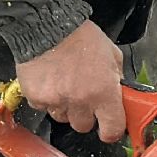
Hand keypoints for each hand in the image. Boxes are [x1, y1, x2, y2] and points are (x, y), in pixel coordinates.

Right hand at [14, 20, 125, 141]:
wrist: (47, 26)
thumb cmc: (80, 36)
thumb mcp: (111, 53)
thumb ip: (116, 77)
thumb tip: (119, 92)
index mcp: (103, 92)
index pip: (112, 129)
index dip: (112, 130)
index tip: (110, 128)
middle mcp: (80, 101)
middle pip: (84, 126)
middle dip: (86, 115)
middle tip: (84, 96)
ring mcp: (57, 101)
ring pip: (63, 118)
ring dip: (65, 107)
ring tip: (65, 84)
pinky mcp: (36, 98)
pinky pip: (43, 108)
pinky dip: (46, 98)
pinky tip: (49, 80)